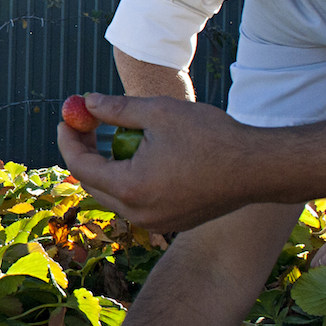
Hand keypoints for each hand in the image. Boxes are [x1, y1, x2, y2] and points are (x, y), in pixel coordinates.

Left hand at [57, 93, 264, 232]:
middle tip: (84, 126)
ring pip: (114, 195)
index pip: (80, 166)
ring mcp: (155, 223)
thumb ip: (116, 108)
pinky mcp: (170, 223)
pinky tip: (140, 155)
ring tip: (113, 136)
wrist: (258, 168)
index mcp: (131, 188)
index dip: (68, 140)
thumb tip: (87, 102)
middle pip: (93, 184)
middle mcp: (138, 213)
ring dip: (106, 167)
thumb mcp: (159, 112)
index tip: (68, 118)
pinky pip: (136, 202)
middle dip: (84, 153)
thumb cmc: (211, 136)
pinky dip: (129, 180)